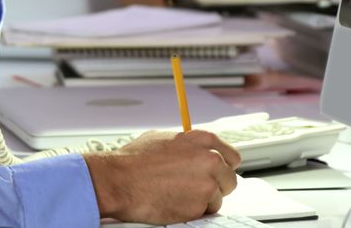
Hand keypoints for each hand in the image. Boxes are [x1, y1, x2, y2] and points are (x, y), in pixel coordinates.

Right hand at [83, 130, 240, 223]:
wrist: (119, 180)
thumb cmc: (134, 160)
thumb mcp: (164, 138)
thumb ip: (188, 144)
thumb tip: (196, 150)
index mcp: (204, 140)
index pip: (232, 156)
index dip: (223, 166)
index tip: (216, 172)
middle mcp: (210, 160)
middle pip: (230, 179)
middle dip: (216, 184)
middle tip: (196, 187)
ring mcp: (206, 184)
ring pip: (218, 198)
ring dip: (203, 200)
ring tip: (179, 194)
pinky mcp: (198, 206)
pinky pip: (204, 213)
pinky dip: (192, 211)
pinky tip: (174, 202)